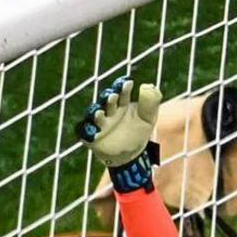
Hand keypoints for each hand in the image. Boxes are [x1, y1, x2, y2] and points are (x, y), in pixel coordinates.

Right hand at [79, 76, 163, 193]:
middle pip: (108, 102)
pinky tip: (91, 133)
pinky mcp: (91, 135)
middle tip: (113, 96)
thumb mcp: (147, 118)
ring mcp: (99, 123)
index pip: (123, 94)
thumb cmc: (137, 131)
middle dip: (110, 99)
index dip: (124, 88)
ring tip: (99, 112)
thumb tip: (150, 86)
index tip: (128, 83)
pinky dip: (87, 132)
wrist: (128, 153)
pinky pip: (86, 133)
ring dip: (96, 114)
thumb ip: (150, 103)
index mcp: (122, 103)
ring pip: (96, 116)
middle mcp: (109, 110)